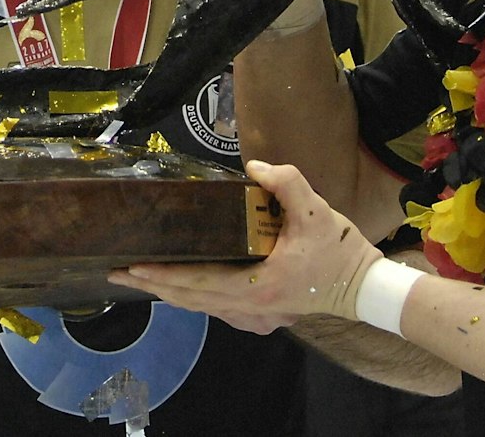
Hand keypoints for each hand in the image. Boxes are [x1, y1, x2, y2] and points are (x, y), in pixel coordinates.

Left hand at [111, 160, 381, 334]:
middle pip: (190, 300)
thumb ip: (286, 183)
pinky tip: (180, 286)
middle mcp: (251, 309)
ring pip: (202, 307)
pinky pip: (218, 309)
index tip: (132, 268)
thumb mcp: (316, 211)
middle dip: (153, 286)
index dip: (162, 276)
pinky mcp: (263, 317)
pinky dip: (195, 298)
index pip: (197, 283)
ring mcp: (256, 317)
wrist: (366, 289)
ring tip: (141, 277)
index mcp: (257, 287)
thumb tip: (254, 166)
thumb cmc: (340, 252)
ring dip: (172, 292)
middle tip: (119, 273)